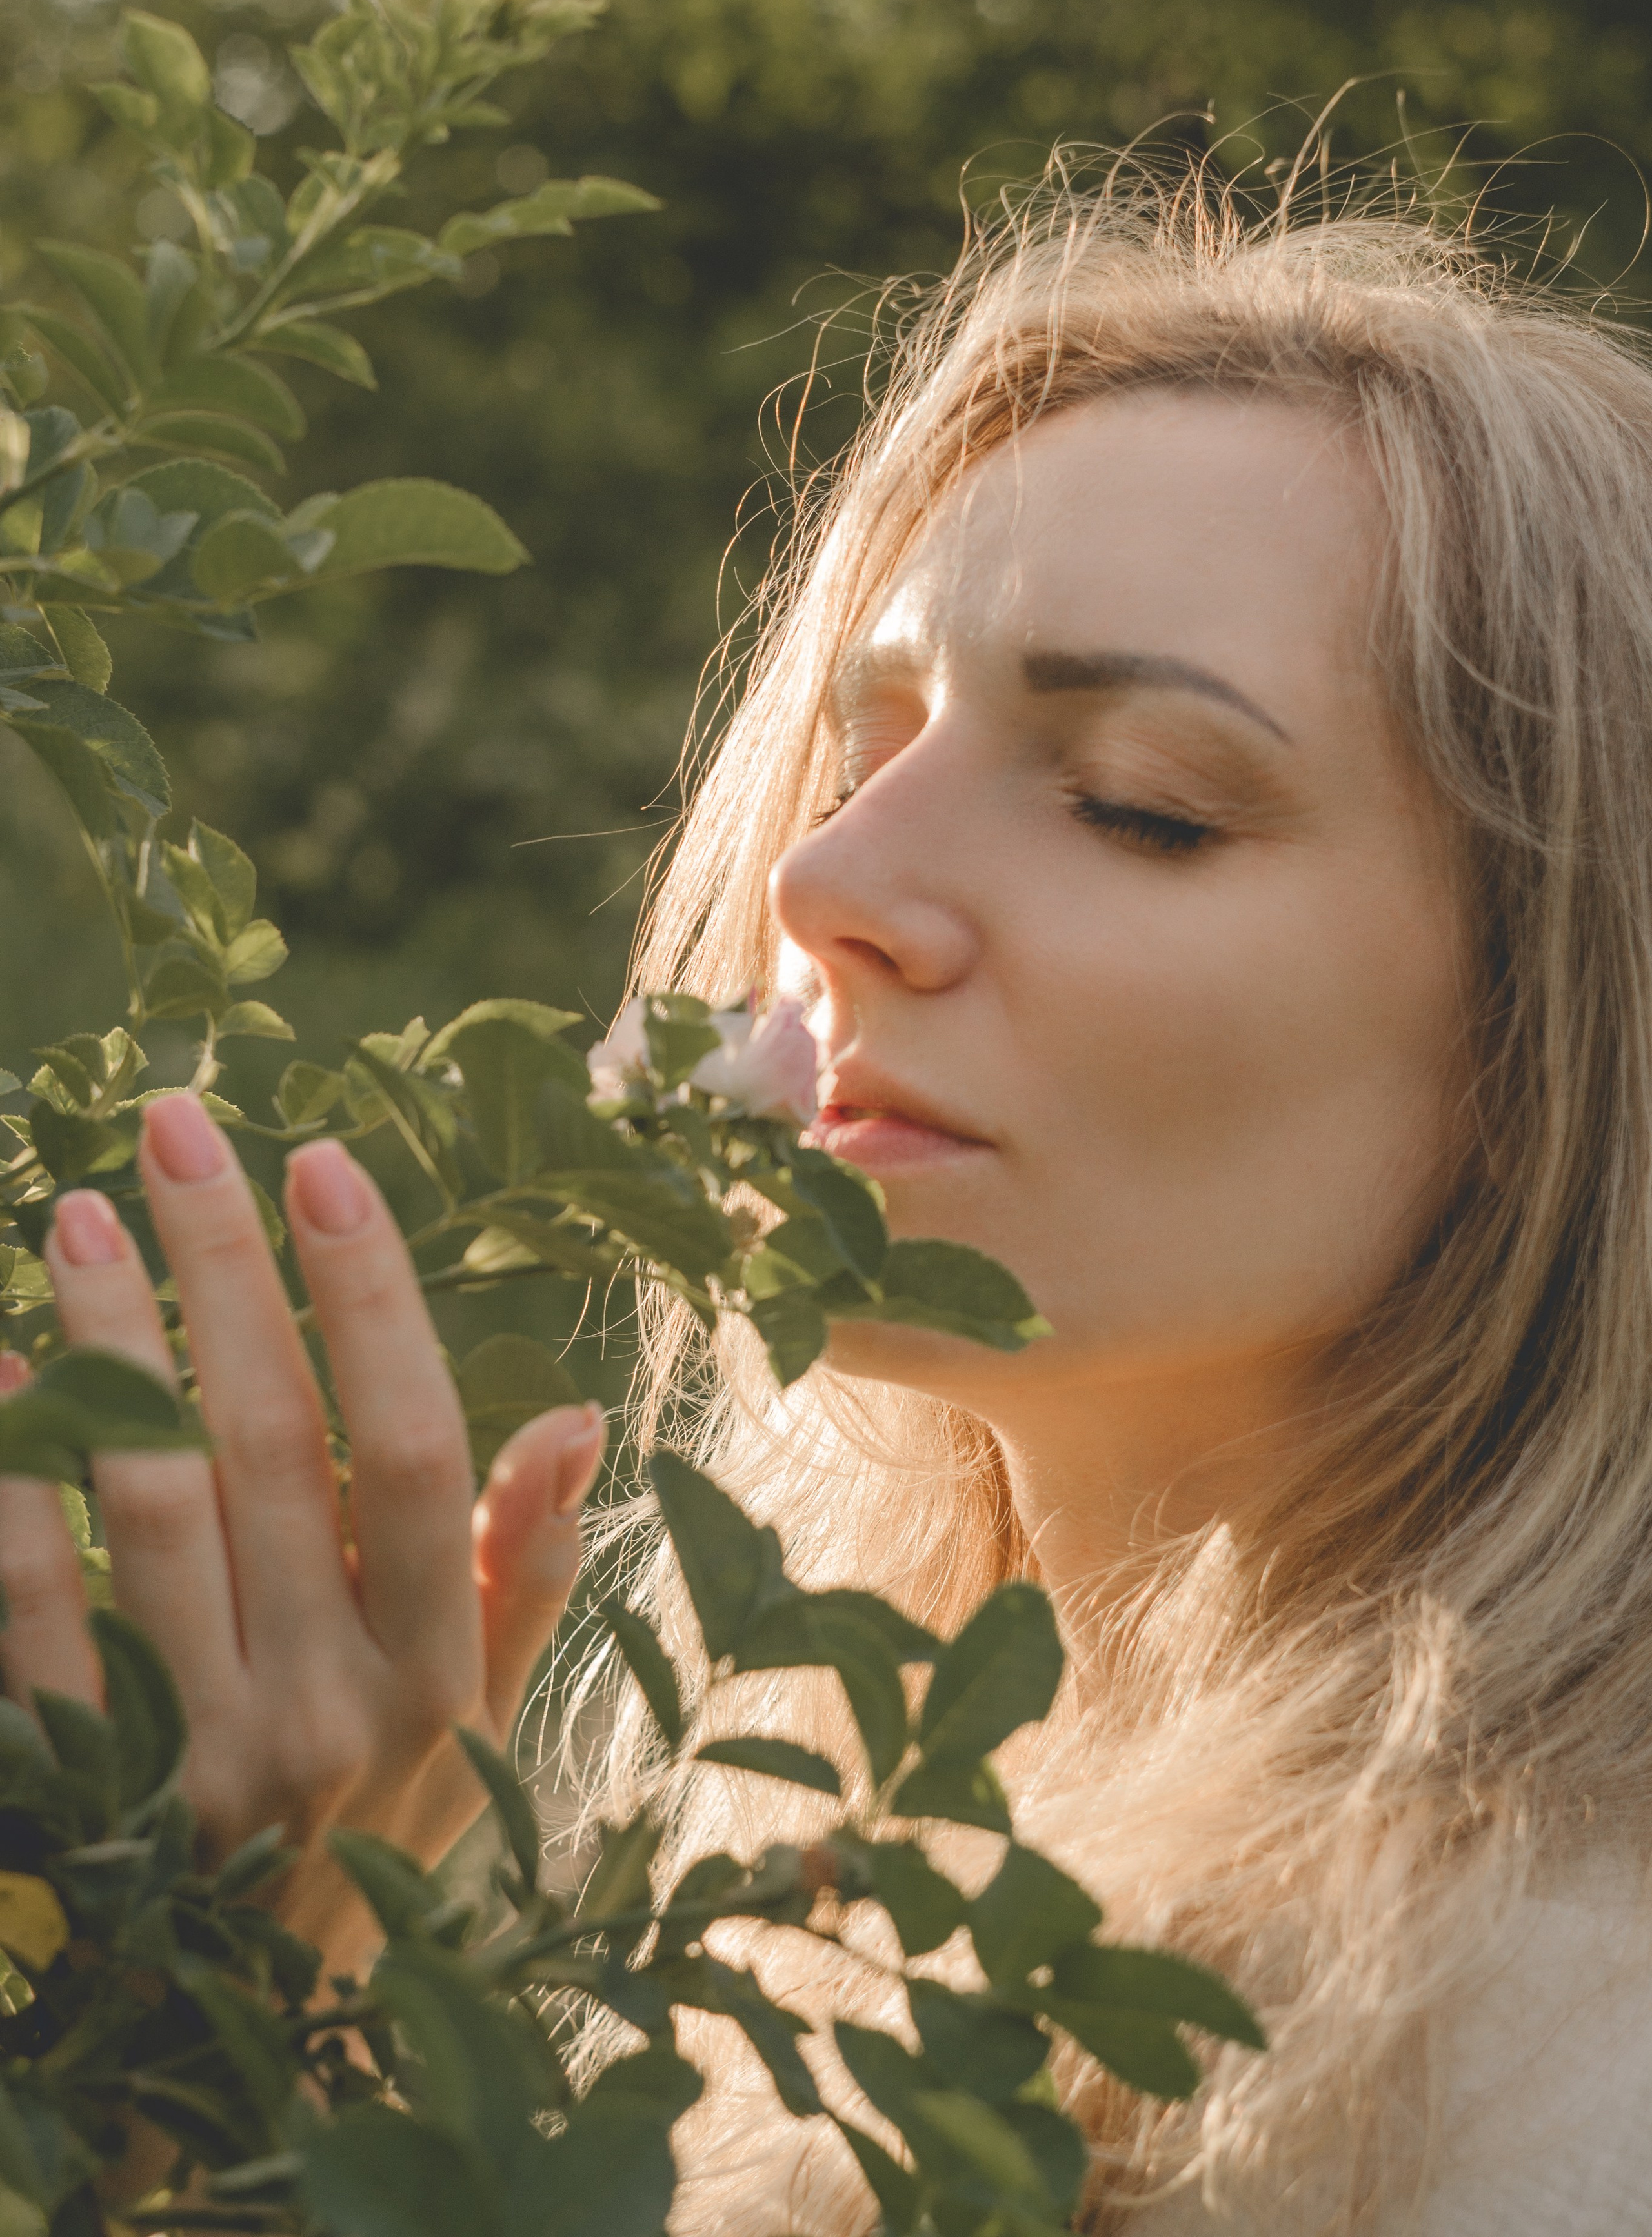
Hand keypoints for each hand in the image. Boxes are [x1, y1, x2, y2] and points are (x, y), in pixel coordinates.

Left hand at [0, 1089, 605, 1973]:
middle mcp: (325, 1710)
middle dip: (223, 1269)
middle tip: (177, 1126)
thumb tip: (575, 1417)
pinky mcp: (82, 1783)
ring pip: (144, 1503)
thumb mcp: (483, 1721)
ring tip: (69, 1212)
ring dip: (106, 1345)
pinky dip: (10, 1486)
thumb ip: (523, 1569)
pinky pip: (31, 1611)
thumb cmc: (385, 1842)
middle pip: (272, 1444)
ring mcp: (193, 1755)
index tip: (325, 1163)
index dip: (373, 1299)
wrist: (239, 2049)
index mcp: (436, 1676)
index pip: (419, 1451)